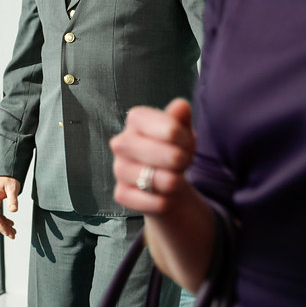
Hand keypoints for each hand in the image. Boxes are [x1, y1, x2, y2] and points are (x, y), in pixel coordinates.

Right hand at [0, 176, 20, 238]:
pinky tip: (10, 223)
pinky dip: (4, 220)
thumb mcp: (12, 188)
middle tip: (13, 235)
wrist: (4, 172)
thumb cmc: (8, 179)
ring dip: (4, 226)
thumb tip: (13, 210)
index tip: (9, 233)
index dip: (1, 227)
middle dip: (3, 229)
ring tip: (13, 231)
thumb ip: (13, 200)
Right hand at [109, 99, 197, 214]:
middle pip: (150, 150)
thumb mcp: (182, 134)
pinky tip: (166, 195)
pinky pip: (148, 200)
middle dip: (176, 159)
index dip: (176, 133)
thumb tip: (181, 105)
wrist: (170, 185)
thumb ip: (181, 119)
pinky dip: (165, 201)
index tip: (187, 140)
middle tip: (183, 162)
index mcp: (135, 121)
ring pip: (150, 179)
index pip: (153, 123)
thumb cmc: (175, 152)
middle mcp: (120, 143)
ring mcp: (118, 169)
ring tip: (176, 179)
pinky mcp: (121, 194)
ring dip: (173, 182)